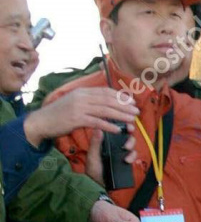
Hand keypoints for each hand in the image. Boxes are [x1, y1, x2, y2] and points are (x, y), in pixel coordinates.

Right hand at [24, 88, 138, 146]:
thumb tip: (104, 102)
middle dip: (124, 106)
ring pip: (105, 110)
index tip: (132, 102)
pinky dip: (108, 125)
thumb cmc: (60, 114)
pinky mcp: (76, 119)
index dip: (120, 97)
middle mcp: (82, 97)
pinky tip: (117, 129)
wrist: (42, 121)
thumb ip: (88, 101)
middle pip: (108, 100)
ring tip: (132, 120)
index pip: (105, 92)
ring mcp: (79, 107)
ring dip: (120, 115)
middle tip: (137, 111)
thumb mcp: (74, 102)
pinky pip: (96, 122)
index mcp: (82, 91)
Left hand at [84, 128, 138, 186]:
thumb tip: (98, 129)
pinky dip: (132, 156)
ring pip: (131, 144)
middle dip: (129, 130)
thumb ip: (95, 143)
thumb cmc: (92, 170)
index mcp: (105, 141)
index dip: (120, 123)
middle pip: (126, 134)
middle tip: (129, 130)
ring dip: (131, 143)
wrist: (98, 185)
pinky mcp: (126, 161)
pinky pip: (133, 155)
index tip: (122, 120)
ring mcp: (121, 153)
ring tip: (126, 148)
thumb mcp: (92, 156)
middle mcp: (114, 145)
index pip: (115, 128)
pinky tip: (127, 160)